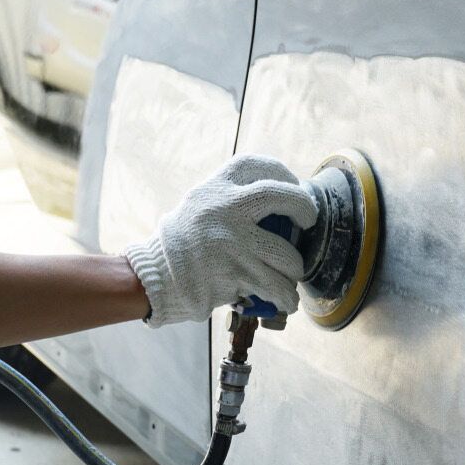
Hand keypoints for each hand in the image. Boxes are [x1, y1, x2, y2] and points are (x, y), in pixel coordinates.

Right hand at [124, 154, 318, 326]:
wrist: (155, 278)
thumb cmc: (180, 245)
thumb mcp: (197, 207)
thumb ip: (227, 200)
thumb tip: (274, 201)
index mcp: (215, 190)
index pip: (254, 165)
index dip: (281, 171)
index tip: (293, 184)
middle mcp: (225, 210)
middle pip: (281, 196)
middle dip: (304, 207)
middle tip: (309, 220)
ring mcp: (233, 242)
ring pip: (285, 253)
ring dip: (295, 267)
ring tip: (291, 273)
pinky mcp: (236, 274)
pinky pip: (275, 285)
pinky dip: (286, 295)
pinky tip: (287, 300)